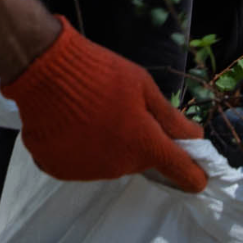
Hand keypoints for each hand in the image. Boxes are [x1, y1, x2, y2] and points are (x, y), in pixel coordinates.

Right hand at [0, 17, 208, 190]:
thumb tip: (196, 137)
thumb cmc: (100, 73)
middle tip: (120, 111)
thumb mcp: (142, 86)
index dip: (193, 173)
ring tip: (89, 113)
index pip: (182, 173)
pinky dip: (77, 148)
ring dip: (106, 145)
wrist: (45, 69)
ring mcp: (86, 171)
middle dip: (137, 142)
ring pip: (108, 162)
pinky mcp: (59, 169)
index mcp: (144, 145)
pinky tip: (69, 124)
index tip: (197, 173)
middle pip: (138, 161)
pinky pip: (77, 163)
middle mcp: (118, 167)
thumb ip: (170, 118)